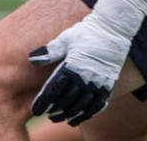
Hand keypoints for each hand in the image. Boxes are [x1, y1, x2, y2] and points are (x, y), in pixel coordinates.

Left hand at [28, 0, 146, 125]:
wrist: (114, 28)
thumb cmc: (87, 31)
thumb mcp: (67, 38)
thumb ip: (50, 51)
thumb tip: (32, 59)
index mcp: (73, 65)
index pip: (54, 89)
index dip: (44, 102)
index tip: (36, 109)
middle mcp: (86, 76)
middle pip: (67, 100)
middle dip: (56, 110)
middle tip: (48, 115)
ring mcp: (99, 81)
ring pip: (83, 105)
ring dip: (71, 114)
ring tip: (63, 118)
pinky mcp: (109, 83)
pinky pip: (99, 104)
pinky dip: (89, 113)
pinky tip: (82, 116)